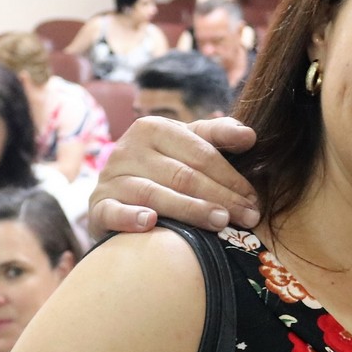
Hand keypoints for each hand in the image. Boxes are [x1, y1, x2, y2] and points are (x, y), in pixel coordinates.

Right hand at [88, 116, 259, 237]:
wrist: (119, 189)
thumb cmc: (166, 164)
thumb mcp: (190, 143)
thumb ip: (219, 135)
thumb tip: (251, 136)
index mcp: (154, 128)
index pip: (201, 154)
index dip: (231, 177)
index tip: (254, 198)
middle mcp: (128, 149)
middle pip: (183, 176)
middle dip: (221, 197)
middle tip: (248, 217)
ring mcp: (110, 177)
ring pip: (155, 194)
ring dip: (191, 209)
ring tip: (221, 223)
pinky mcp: (97, 205)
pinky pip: (113, 211)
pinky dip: (130, 217)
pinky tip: (150, 223)